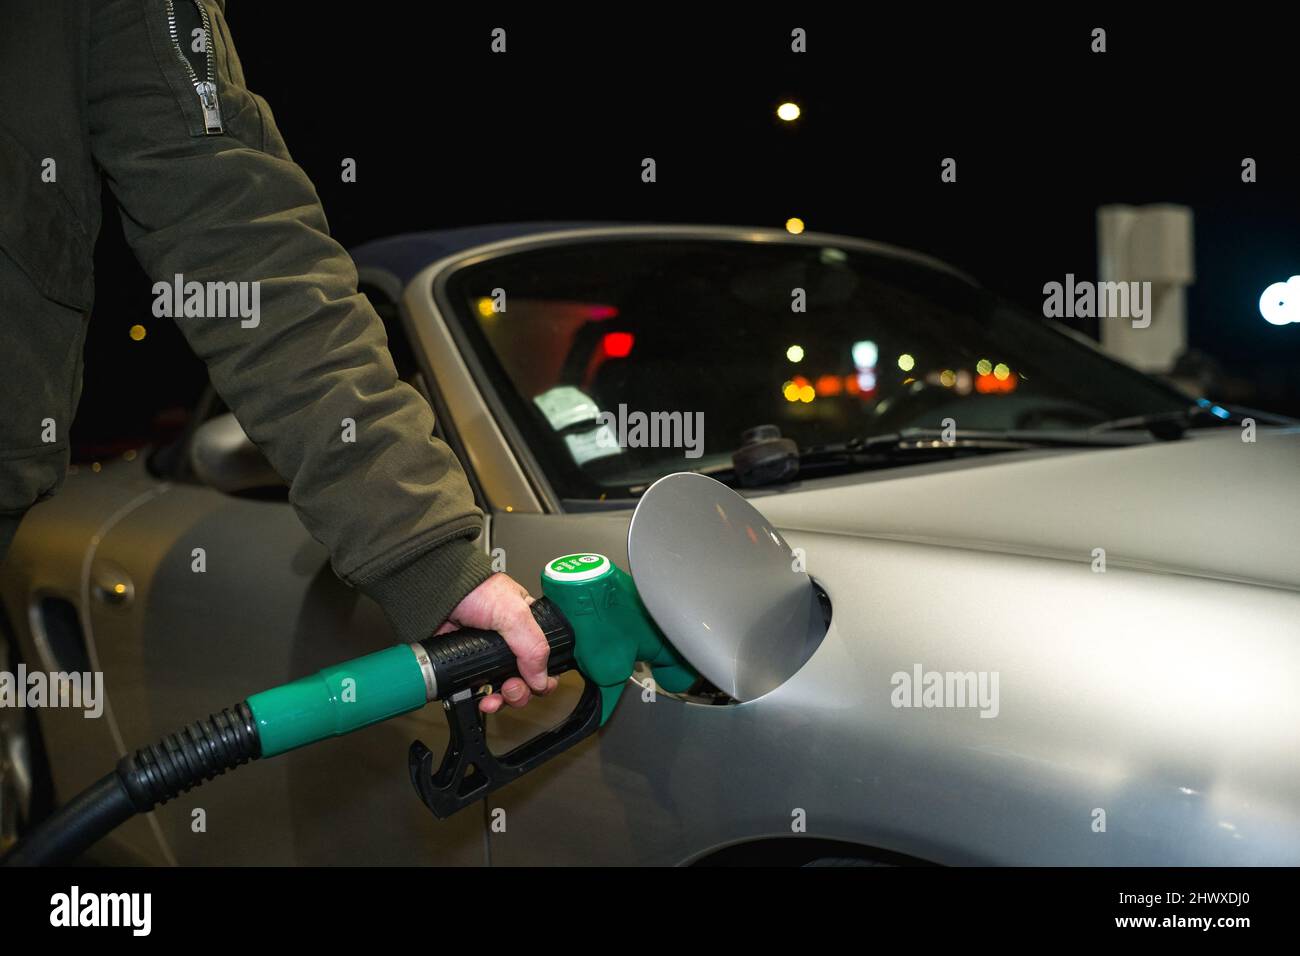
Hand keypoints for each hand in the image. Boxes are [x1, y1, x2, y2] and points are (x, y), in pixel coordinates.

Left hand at [435, 573, 558, 712]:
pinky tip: (482, 699)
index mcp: (527, 628)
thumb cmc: (475, 590)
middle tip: (512, 688)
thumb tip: (541, 679)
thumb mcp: (514, 613)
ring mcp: (488, 657)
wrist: (439, 593)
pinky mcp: (468, 666)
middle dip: (522, 691)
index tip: (541, 685)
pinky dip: (483, 699)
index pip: (545, 658)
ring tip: (495, 697)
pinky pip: (481, 691)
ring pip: (504, 689)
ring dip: (504, 700)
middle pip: (526, 679)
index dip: (546, 676)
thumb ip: (533, 646)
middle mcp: (510, 644)